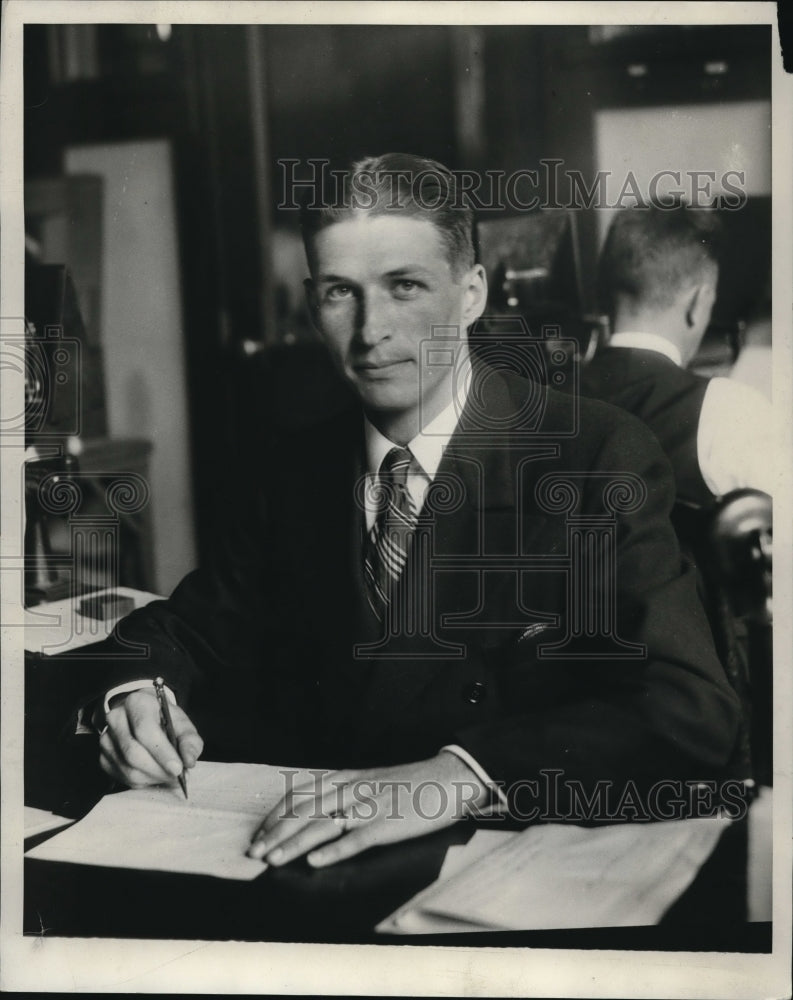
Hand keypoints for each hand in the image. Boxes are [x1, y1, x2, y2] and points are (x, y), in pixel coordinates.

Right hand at [98, 687, 203, 788]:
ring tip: (168, 775)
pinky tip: (154, 774)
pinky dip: (142, 781)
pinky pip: (122, 777)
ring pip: (128, 769)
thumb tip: (189, 761)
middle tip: (176, 775)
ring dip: (152, 777)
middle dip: (158, 770)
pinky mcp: (103, 757)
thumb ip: (190, 741)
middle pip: (133, 753)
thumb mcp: (182, 723)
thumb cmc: (164, 719)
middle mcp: (116, 718)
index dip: (162, 752)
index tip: (178, 768)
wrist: (143, 715)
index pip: (145, 730)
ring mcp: (106, 739)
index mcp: (136, 703)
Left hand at [247, 751, 489, 867]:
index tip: (259, 832)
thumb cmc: (406, 784)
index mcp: (346, 778)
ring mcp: (368, 807)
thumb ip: (343, 792)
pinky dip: (334, 850)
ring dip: (294, 844)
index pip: (301, 794)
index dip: (276, 814)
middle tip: (255, 850)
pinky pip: (356, 839)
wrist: (445, 779)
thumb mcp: (368, 780)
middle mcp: (352, 790)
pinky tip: (316, 862)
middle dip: (276, 833)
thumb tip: (313, 809)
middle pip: (305, 811)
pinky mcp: (386, 825)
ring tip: (273, 859)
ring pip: (323, 825)